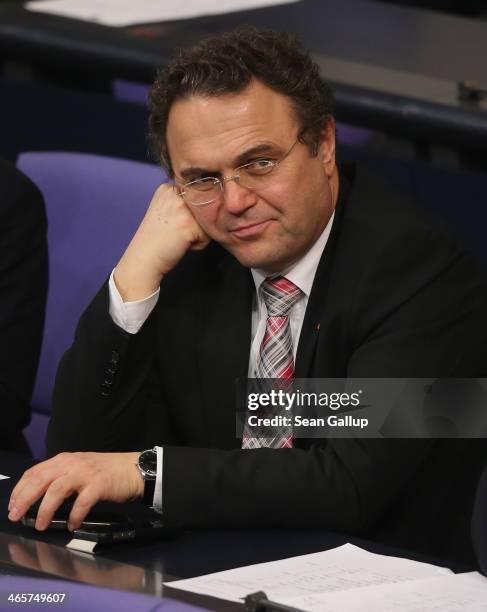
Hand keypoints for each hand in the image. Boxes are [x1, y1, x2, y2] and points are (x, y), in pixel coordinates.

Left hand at [8, 452, 143, 530]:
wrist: (133, 469)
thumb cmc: (105, 472)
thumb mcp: (78, 468)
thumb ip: (60, 477)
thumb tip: (38, 497)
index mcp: (64, 460)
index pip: (34, 472)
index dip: (19, 490)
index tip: (12, 505)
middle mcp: (72, 464)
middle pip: (40, 480)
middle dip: (24, 500)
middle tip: (15, 516)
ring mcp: (85, 473)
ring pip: (56, 490)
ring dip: (45, 509)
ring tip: (41, 524)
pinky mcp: (99, 484)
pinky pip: (82, 502)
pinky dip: (74, 515)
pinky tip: (72, 524)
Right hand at [114, 183, 210, 300]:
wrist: (144, 258)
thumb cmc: (156, 239)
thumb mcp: (165, 211)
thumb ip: (182, 202)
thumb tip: (211, 203)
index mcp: (167, 188)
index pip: (196, 197)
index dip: (190, 213)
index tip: (173, 223)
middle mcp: (175, 194)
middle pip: (204, 208)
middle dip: (195, 223)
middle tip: (174, 232)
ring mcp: (183, 208)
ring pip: (208, 221)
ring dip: (198, 233)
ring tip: (179, 238)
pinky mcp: (190, 225)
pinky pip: (208, 235)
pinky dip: (198, 244)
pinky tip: (181, 244)